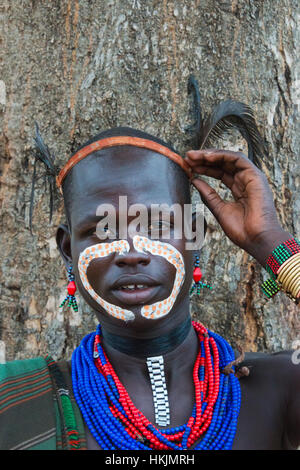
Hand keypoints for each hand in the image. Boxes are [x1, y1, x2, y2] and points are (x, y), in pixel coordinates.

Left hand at [185, 148, 291, 265]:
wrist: (256, 239)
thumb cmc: (242, 230)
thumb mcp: (219, 210)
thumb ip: (208, 195)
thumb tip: (194, 180)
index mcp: (239, 190)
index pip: (220, 173)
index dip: (204, 168)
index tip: (188, 167)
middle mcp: (246, 181)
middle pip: (223, 164)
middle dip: (204, 159)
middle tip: (187, 157)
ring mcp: (251, 177)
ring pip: (229, 159)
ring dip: (210, 155)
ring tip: (193, 156)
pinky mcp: (255, 175)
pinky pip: (237, 159)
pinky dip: (222, 155)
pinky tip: (206, 157)